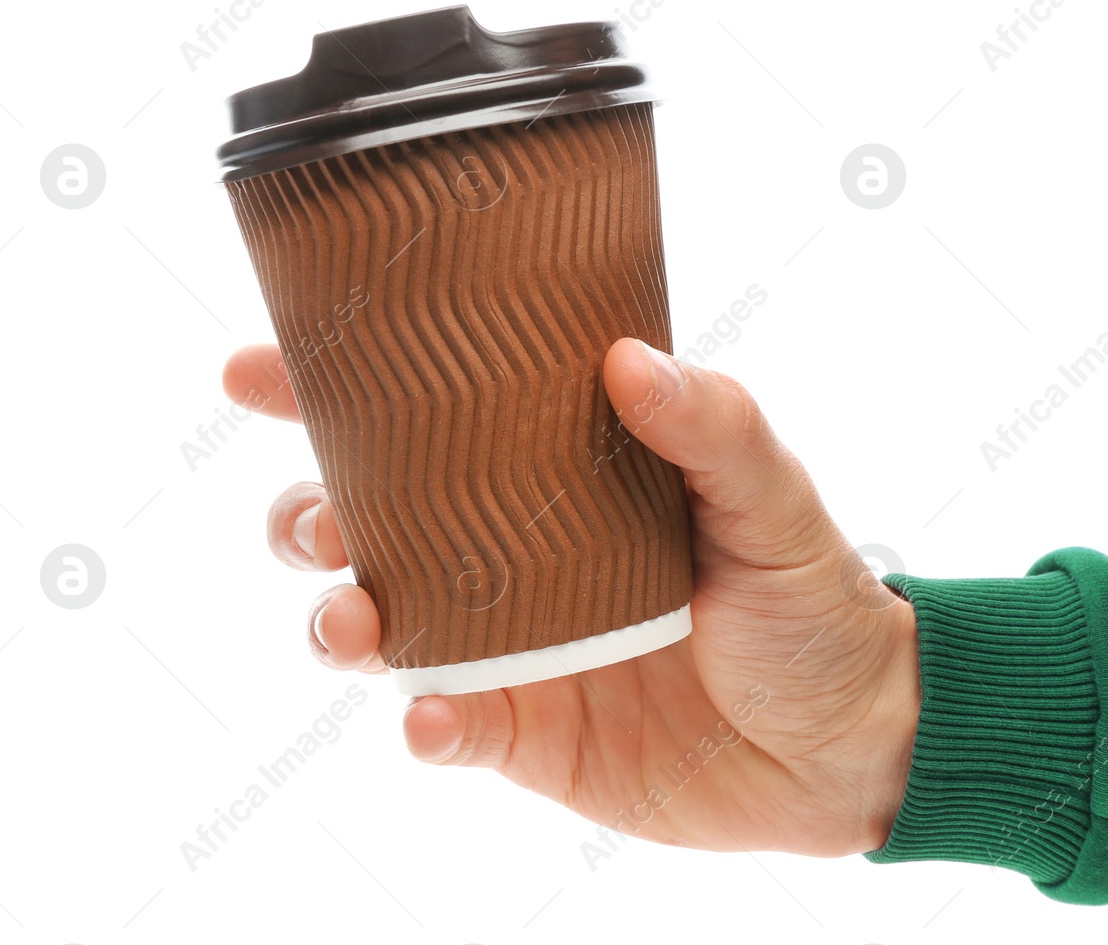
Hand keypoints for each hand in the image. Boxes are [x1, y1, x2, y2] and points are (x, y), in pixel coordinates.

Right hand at [223, 338, 920, 856]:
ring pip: (381, 620)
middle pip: (371, 518)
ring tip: (352, 623)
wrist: (850, 747)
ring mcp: (511, 646)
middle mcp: (516, 553)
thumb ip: (712, 428)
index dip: (333, 392)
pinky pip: (444, 725)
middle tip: (314, 518)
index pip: (435, 417)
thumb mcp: (776, 501)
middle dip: (309, 511)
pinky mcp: (523, 731)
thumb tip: (628, 360)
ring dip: (340, 618)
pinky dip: (424, 724)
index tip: (257, 371)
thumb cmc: (814, 602)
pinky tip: (434, 719)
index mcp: (562, 474)